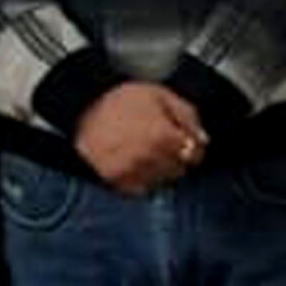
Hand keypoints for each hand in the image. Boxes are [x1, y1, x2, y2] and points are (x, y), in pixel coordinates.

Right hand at [74, 82, 207, 194]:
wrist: (82, 110)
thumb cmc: (120, 101)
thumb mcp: (160, 95)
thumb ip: (187, 115)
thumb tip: (203, 138)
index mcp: (163, 135)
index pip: (194, 155)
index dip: (192, 146)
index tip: (185, 141)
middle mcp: (149, 158)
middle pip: (179, 170)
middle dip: (176, 158)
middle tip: (162, 144)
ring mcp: (132, 172)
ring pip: (162, 182)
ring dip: (160, 170)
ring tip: (147, 153)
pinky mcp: (117, 182)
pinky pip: (141, 189)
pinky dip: (142, 179)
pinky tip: (135, 163)